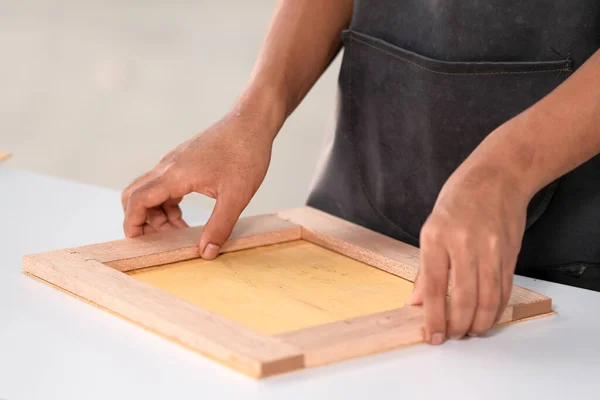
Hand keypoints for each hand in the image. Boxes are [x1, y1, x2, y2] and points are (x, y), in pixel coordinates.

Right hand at [121, 113, 273, 259]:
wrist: (252, 122)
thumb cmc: (245, 154)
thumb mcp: (236, 197)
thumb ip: (220, 227)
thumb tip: (206, 253)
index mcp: (174, 174)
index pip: (137, 201)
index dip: (132, 225)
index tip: (139, 244)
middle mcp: (168, 167)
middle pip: (135, 196)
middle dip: (142, 221)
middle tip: (162, 241)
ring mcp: (174, 163)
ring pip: (150, 192)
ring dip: (157, 215)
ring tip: (180, 232)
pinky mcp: (184, 162)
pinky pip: (164, 186)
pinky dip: (167, 205)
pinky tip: (184, 217)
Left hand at [406, 163, 528, 343]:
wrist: (497, 178)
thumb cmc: (458, 201)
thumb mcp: (431, 229)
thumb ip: (426, 270)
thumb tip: (417, 303)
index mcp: (436, 237)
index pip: (435, 288)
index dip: (433, 317)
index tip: (432, 336)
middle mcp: (463, 244)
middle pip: (464, 298)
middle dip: (458, 326)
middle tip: (452, 336)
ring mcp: (490, 250)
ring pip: (488, 299)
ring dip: (479, 323)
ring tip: (470, 332)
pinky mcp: (509, 254)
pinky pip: (503, 290)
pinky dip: (496, 309)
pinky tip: (487, 316)